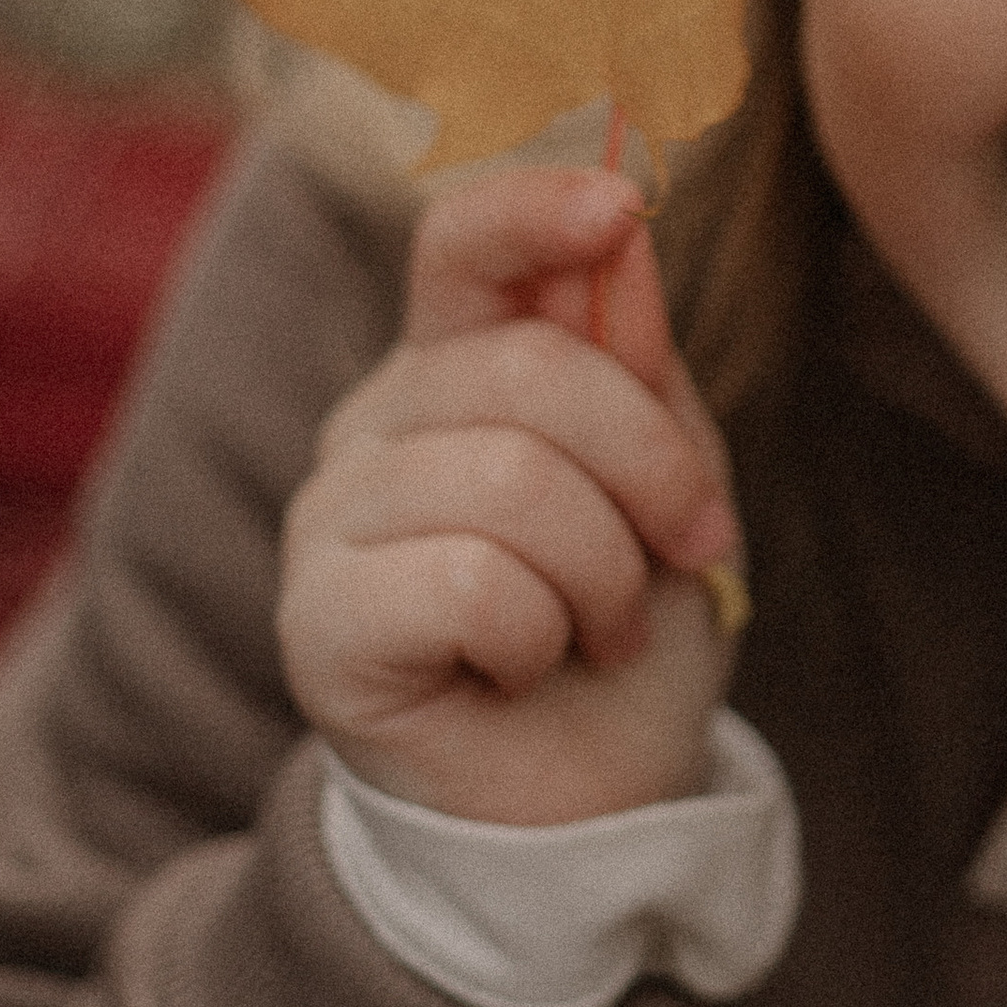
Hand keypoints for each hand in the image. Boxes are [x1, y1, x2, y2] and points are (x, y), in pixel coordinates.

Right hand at [279, 163, 743, 826]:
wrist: (591, 802)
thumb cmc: (626, 628)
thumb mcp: (667, 480)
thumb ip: (636, 363)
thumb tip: (622, 231)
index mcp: (458, 363)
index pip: (461, 245)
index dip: (535, 211)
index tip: (618, 204)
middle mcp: (378, 422)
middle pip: (529, 369)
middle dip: (651, 464)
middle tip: (688, 547)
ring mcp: (332, 519)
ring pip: (511, 480)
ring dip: (605, 570)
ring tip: (604, 625)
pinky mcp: (317, 622)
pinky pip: (470, 582)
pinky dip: (540, 633)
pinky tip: (526, 667)